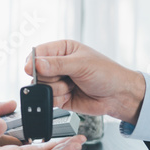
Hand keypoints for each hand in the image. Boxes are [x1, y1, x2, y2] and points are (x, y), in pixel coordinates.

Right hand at [25, 40, 146, 124]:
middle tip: (67, 77)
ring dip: (57, 89)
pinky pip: (48, 100)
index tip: (31, 68)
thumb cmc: (107, 74)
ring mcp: (58, 82)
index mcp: (63, 50)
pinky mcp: (59, 97)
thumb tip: (35, 64)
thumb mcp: (82, 64)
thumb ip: (57, 64)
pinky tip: (71, 95)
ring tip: (73, 86)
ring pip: (42, 88)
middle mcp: (58, 65)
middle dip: (50, 77)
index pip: (38, 52)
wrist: (118, 96)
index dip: (32, 61)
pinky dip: (58, 99)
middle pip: (37, 72)